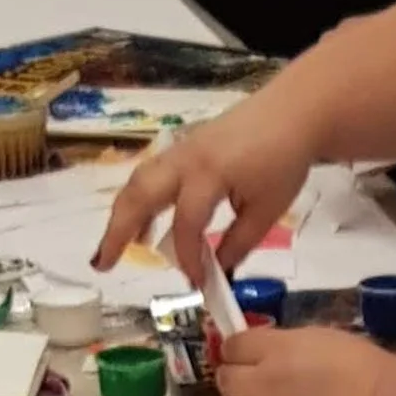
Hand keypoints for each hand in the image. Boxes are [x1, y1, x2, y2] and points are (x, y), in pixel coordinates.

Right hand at [96, 89, 318, 286]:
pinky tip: (148, 224)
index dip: (188, 258)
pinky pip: (152, 173)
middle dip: (118, 231)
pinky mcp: (185, 147)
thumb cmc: (284, 161)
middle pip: (140, 194)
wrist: (293, 112)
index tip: (198, 284)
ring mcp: (181, 149)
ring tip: (120, 249)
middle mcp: (185, 159)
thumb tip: (216, 272)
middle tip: (103, 265)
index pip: (186, 224)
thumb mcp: (267, 211)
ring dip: (125, 214)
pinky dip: (141, 199)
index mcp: (209, 174)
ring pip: (140, 181)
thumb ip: (238, 244)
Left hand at [219, 326, 385, 395]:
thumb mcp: (319, 337)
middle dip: (232, 377)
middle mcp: (264, 381)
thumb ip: (285, 343)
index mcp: (276, 348)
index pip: (232, 346)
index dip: (235, 350)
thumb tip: (266, 353)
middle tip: (247, 381)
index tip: (243, 354)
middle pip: (224, 379)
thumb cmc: (363, 367)